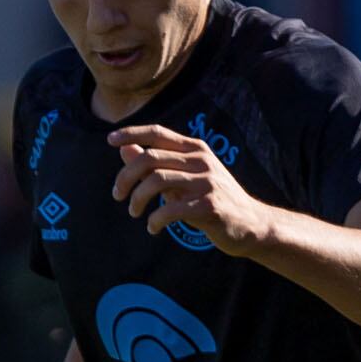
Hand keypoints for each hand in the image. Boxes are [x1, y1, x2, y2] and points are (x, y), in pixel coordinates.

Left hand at [106, 124, 274, 251]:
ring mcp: (207, 182)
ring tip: (134, 212)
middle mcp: (201, 160)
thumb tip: (124, 149)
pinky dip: (155, 220)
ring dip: (137, 199)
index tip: (110, 140)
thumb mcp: (183, 178)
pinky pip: (171, 209)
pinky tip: (153, 228)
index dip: (132, 133)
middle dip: (125, 177)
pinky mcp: (210, 206)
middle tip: (117, 196)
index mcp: (195, 149)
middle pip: (150, 158)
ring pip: (156, 181)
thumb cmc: (211, 200)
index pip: (159, 133)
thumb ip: (155, 164)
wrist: (250, 224)